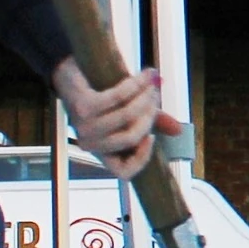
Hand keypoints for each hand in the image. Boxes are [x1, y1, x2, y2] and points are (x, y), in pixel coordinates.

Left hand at [56, 57, 179, 179]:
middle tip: (155, 97)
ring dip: (145, 96)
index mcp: (102, 152)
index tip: (152, 137)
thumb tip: (178, 130)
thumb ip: (152, 123)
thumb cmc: (100, 98)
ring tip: (150, 84)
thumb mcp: (128, 114)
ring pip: (127, 115)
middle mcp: (91, 144)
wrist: (70, 75)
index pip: (124, 172)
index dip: (142, 157)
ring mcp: (85, 126)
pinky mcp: (83, 105)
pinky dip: (135, 85)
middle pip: (131, 137)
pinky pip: (117, 97)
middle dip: (150, 115)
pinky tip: (143, 78)